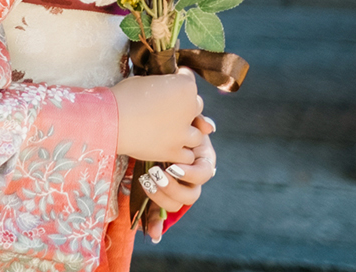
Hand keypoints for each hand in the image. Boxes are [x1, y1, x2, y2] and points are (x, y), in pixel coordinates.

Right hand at [112, 71, 203, 163]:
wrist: (111, 121)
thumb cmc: (124, 96)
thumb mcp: (145, 80)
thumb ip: (162, 84)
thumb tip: (164, 89)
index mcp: (184, 86)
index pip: (189, 78)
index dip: (179, 78)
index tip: (170, 81)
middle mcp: (190, 109)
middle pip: (197, 106)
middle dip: (186, 105)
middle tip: (170, 106)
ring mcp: (183, 133)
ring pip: (197, 133)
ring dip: (188, 131)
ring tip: (174, 130)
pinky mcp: (174, 151)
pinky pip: (188, 155)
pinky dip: (182, 151)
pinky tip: (170, 145)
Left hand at [138, 114, 215, 241]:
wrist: (148, 125)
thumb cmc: (168, 122)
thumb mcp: (182, 120)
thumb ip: (196, 120)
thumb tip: (209, 127)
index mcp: (200, 160)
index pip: (204, 173)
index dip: (190, 173)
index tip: (173, 166)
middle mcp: (191, 178)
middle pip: (191, 195)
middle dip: (173, 187)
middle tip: (155, 174)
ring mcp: (177, 188)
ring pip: (177, 204)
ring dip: (162, 198)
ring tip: (146, 181)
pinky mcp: (162, 196)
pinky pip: (161, 216)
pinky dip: (156, 225)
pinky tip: (151, 234)